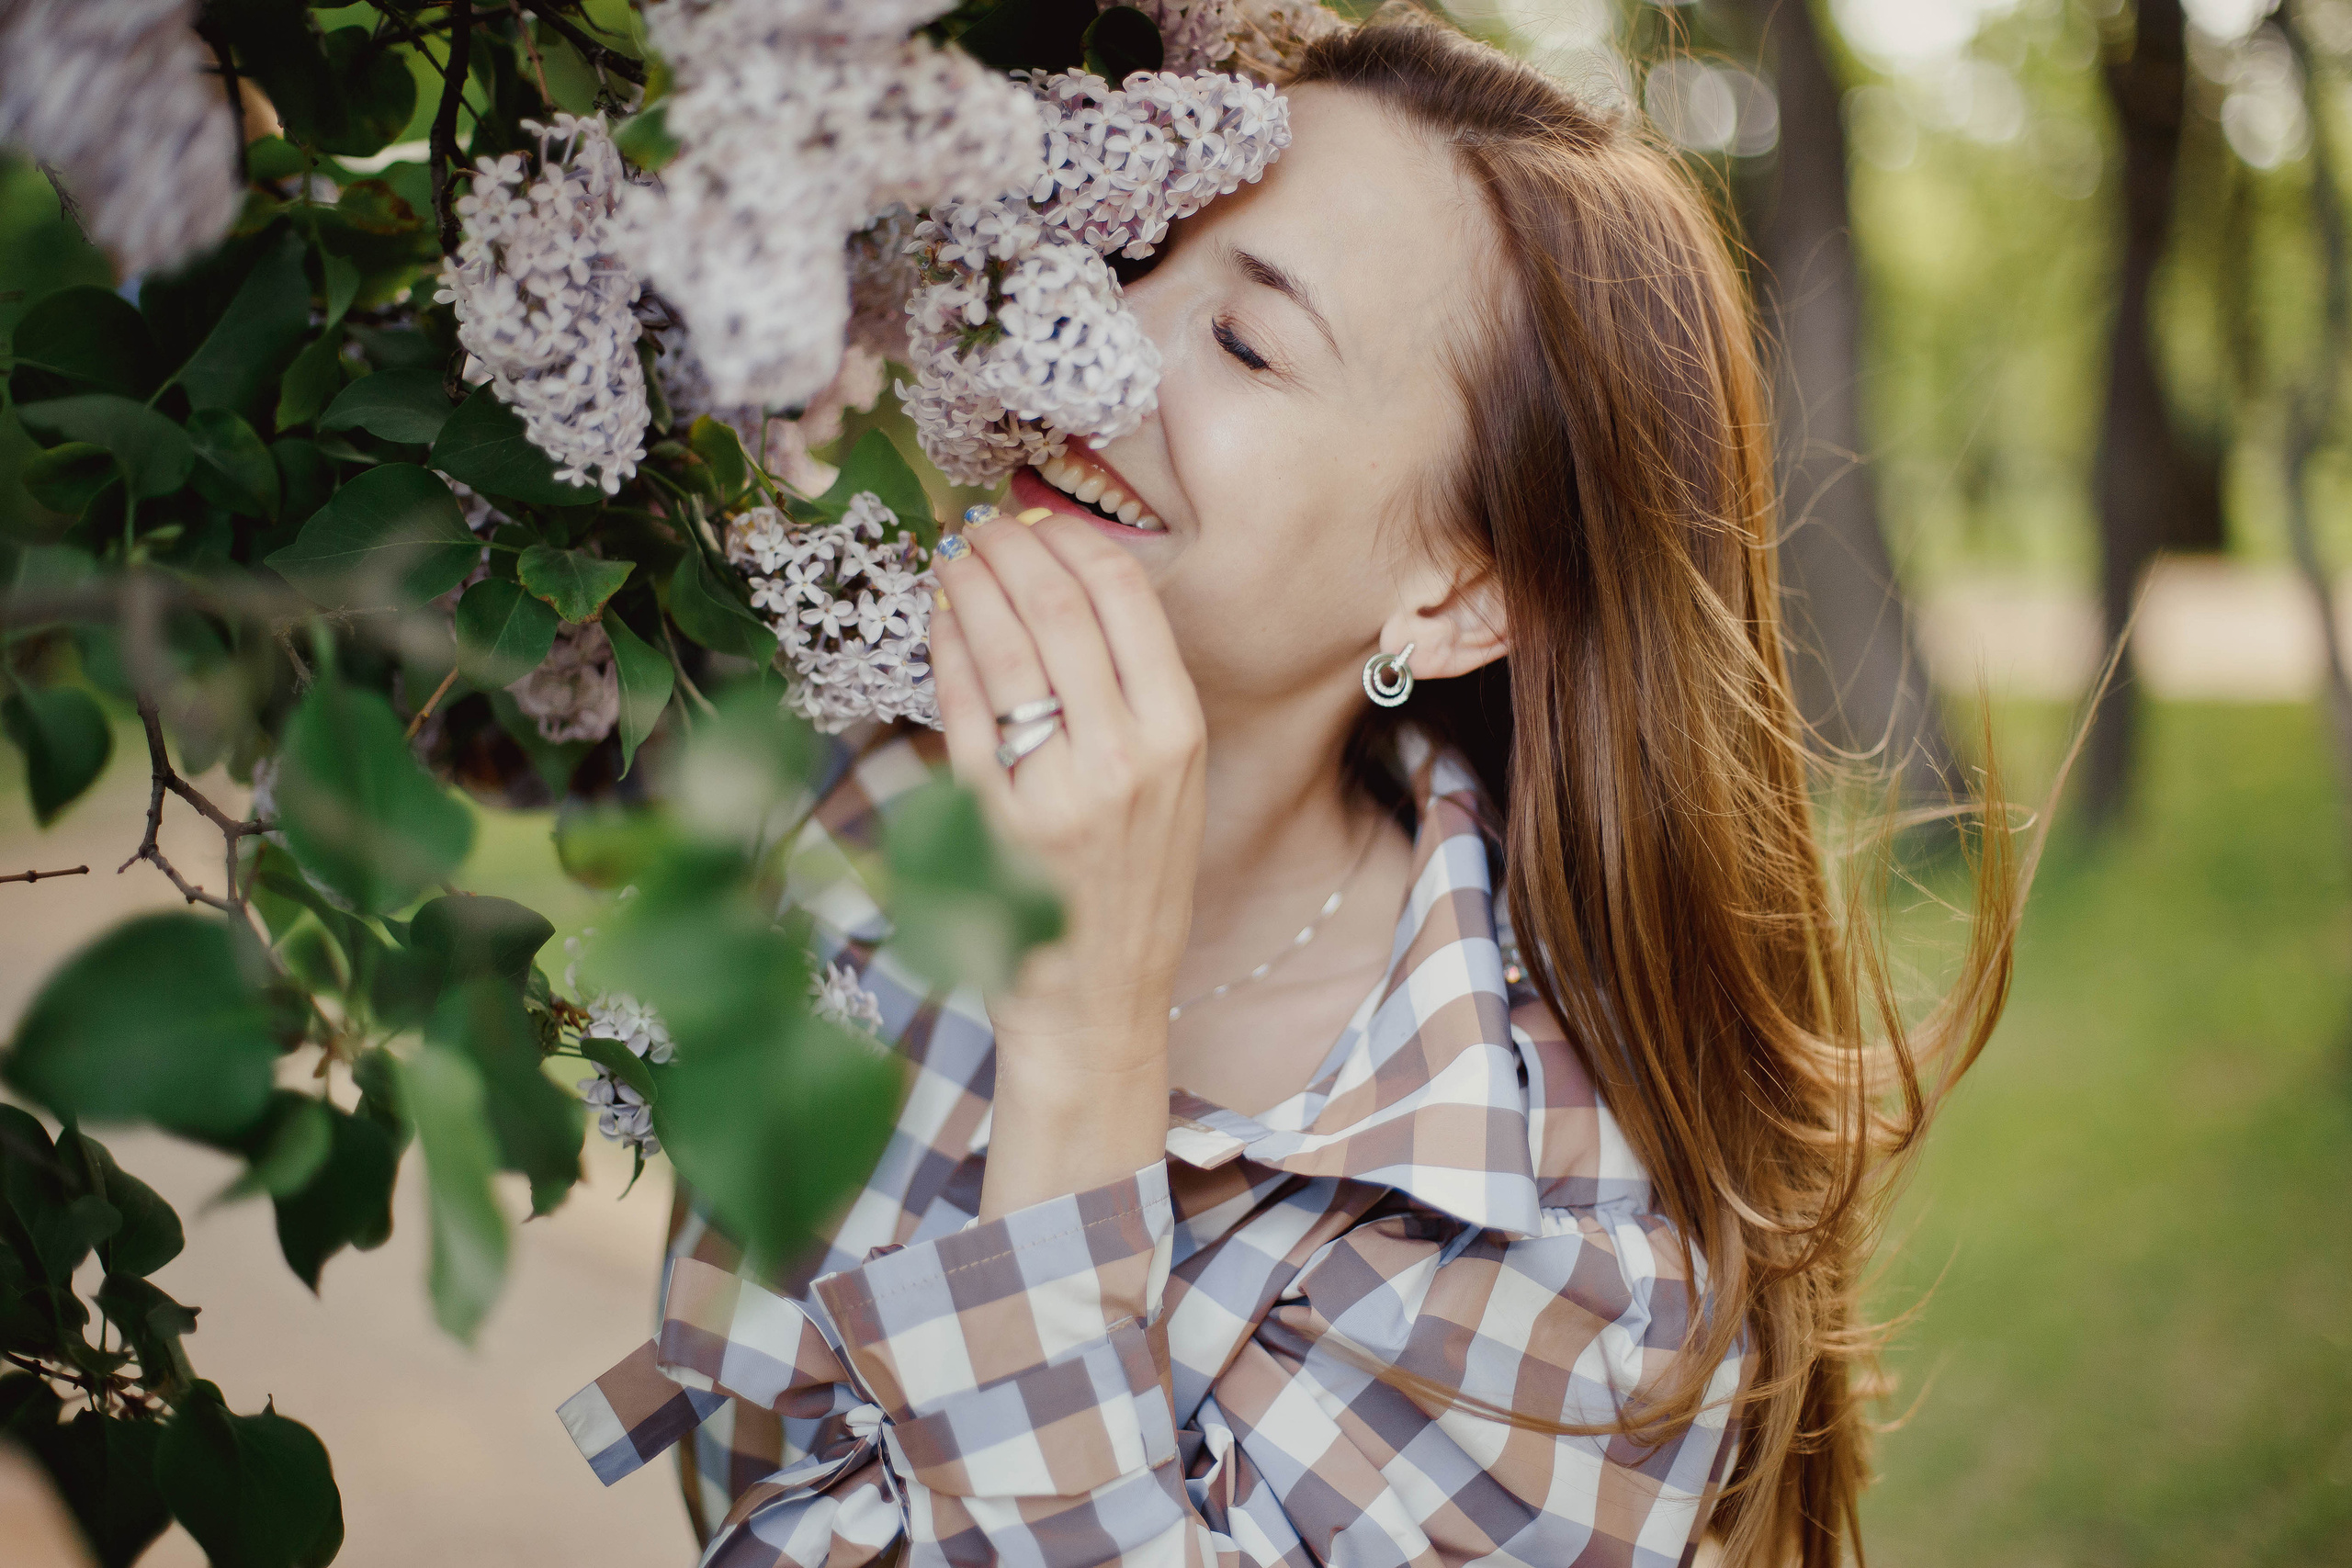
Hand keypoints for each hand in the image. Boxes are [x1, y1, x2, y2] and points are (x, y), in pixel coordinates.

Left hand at [926, 511, 1206, 1216]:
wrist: (1098, 999)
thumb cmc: (1131, 886)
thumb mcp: (1170, 785)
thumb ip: (1135, 695)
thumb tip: (1070, 586)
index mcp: (1178, 735)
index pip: (1123, 596)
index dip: (1069, 538)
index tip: (1038, 519)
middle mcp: (1124, 754)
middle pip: (1057, 604)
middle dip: (1010, 547)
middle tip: (981, 525)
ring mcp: (1054, 787)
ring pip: (1004, 644)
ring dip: (970, 583)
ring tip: (955, 556)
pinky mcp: (991, 818)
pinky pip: (960, 706)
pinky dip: (944, 648)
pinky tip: (937, 619)